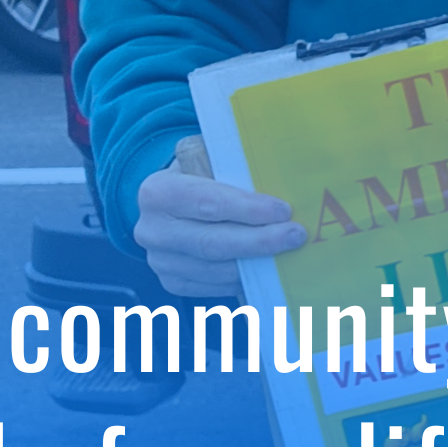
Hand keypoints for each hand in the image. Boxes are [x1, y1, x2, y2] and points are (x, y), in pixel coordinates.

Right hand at [133, 157, 305, 296]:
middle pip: (212, 242)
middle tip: (295, 235)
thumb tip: (280, 177)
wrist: (170, 202)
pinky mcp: (172, 281)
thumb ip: (233, 167)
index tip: (283, 211)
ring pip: (215, 269)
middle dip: (259, 241)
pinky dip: (243, 278)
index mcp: (158, 192)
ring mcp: (159, 260)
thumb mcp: (208, 160)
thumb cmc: (199, 176)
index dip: (247, 209)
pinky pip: (212, 286)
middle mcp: (152, 230)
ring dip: (256, 263)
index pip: (208, 203)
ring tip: (288, 253)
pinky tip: (267, 268)